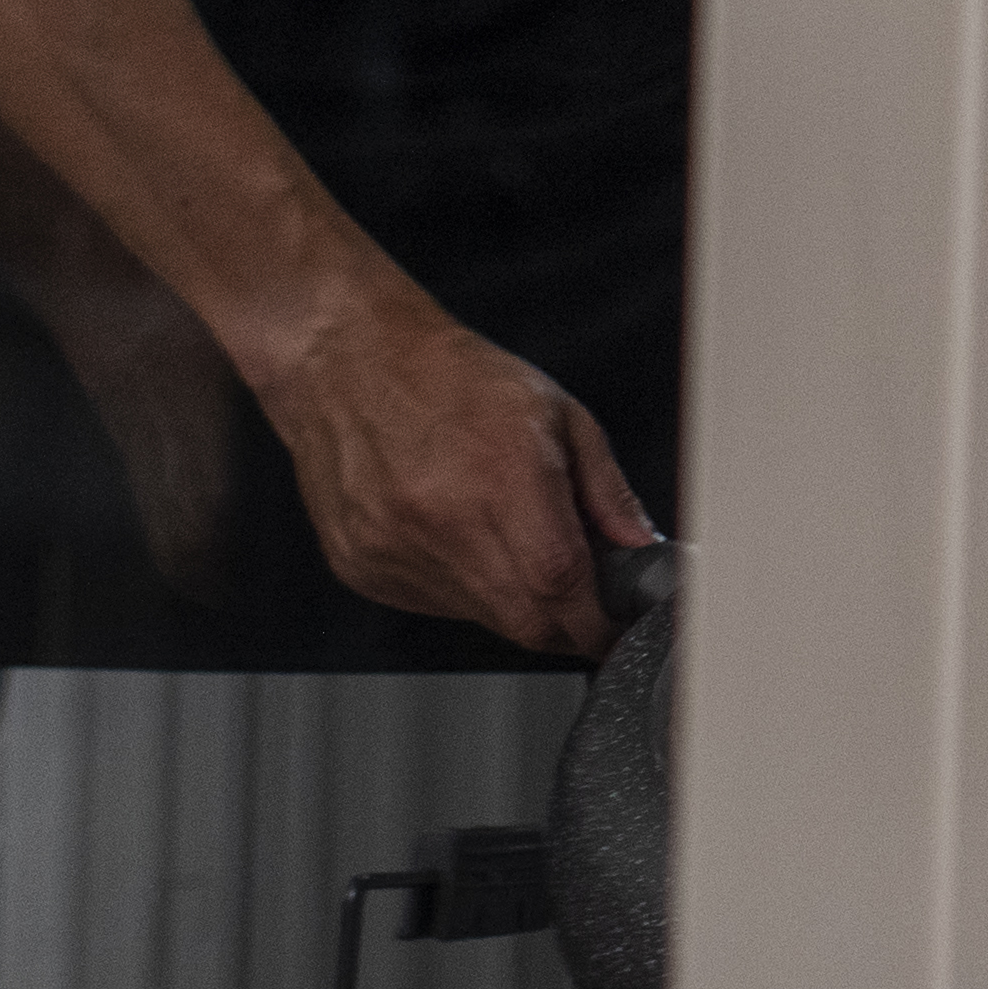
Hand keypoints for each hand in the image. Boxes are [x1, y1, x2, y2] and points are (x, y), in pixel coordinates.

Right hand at [247, 300, 647, 657]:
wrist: (348, 363)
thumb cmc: (451, 378)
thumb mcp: (558, 414)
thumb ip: (606, 490)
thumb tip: (639, 547)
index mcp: (502, 477)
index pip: (562, 584)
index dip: (599, 620)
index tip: (615, 625)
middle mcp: (444, 521)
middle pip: (526, 622)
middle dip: (565, 624)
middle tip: (578, 596)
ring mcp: (395, 551)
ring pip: (481, 619)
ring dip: (512, 601)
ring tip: (503, 537)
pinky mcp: (362, 568)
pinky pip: (432, 606)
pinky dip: (462, 589)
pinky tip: (456, 538)